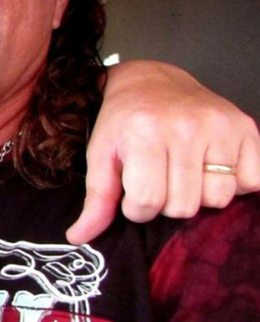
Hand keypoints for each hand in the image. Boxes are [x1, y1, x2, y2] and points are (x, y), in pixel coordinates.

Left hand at [68, 61, 259, 244]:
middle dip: (168, 203)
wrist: (151, 82)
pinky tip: (213, 168)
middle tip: (160, 179)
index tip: (134, 192)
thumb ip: (96, 200)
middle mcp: (186, 127)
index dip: (138, 208)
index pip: (148, 203)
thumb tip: (78, 239)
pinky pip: (252, 180)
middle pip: (185, 206)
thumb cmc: (123, 123)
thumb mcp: (100, 156)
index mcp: (145, 132)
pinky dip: (235, 182)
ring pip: (219, 198)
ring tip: (184, 173)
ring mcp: (220, 126)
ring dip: (200, 195)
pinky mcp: (246, 128)